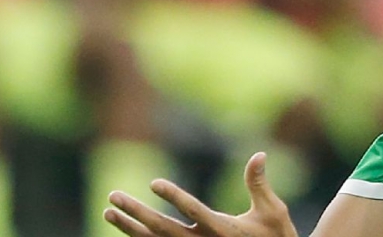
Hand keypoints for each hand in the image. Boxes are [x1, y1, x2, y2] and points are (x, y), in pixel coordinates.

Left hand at [105, 152, 297, 236]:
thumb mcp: (273, 211)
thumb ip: (259, 183)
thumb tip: (260, 153)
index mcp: (223, 231)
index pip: (194, 212)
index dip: (175, 197)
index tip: (154, 183)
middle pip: (163, 230)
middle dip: (136, 213)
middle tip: (114, 197)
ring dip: (130, 227)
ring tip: (109, 212)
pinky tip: (124, 227)